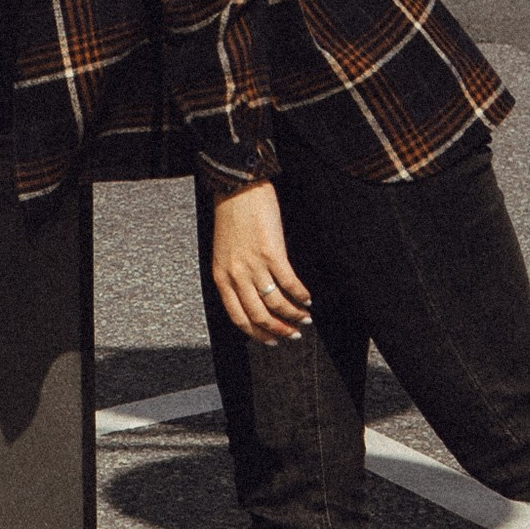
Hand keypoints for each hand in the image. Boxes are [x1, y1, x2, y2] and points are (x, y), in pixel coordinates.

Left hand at [208, 181, 311, 343]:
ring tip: (305, 318)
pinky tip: (308, 298)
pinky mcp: (272, 253)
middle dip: (279, 330)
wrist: (237, 187)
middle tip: (294, 335)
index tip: (272, 340)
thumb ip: (234, 275)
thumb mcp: (224, 252)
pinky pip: (289, 283)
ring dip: (293, 315)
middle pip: (259, 316)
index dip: (257, 333)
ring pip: (276, 303)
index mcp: (221, 277)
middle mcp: (235, 275)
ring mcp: (253, 265)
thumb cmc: (231, 216)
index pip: (238, 317)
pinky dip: (301, 295)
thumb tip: (253, 297)